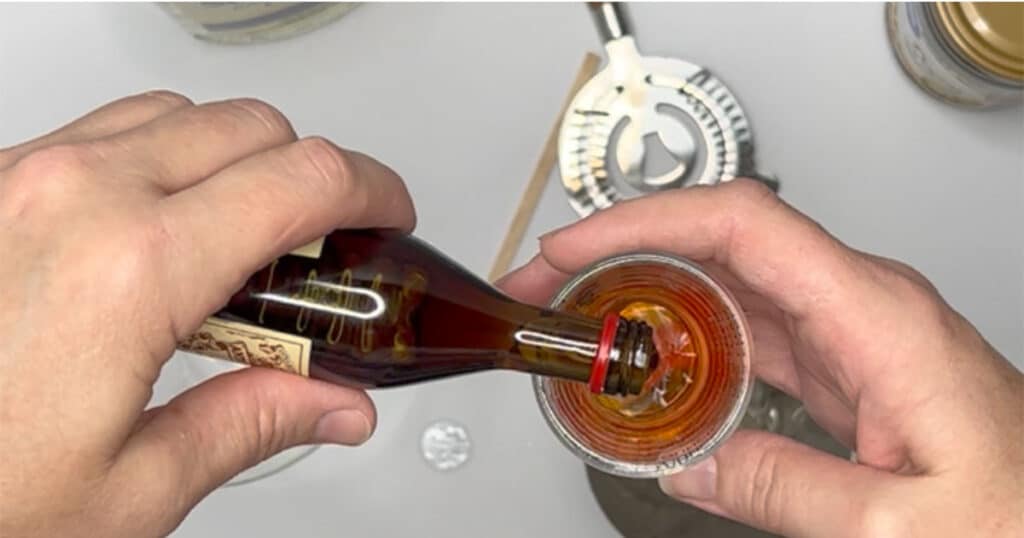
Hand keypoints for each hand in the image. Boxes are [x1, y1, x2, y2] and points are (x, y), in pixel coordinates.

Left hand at [0, 92, 414, 536]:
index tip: (386, 216)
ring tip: (239, 240)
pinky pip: (101, 133)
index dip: (372, 191)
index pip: (306, 179)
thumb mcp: (132, 491)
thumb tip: (335, 405)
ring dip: (233, 159)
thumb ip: (254, 424)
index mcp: (134, 266)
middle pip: (251, 126)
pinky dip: (158, 160)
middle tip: (323, 246)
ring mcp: (20, 180)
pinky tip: (157, 231)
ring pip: (176, 113)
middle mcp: (75, 196)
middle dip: (312, 175)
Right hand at [498, 180, 1022, 536]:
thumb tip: (689, 466)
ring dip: (648, 293)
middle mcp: (863, 305)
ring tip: (583, 319)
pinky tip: (652, 359)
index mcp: (878, 316)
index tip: (577, 247)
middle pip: (720, 241)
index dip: (645, 222)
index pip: (740, 225)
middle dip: (622, 252)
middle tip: (552, 285)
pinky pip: (751, 329)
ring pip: (728, 283)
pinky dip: (689, 334)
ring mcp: (853, 330)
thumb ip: (783, 488)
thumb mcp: (895, 525)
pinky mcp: (848, 362)